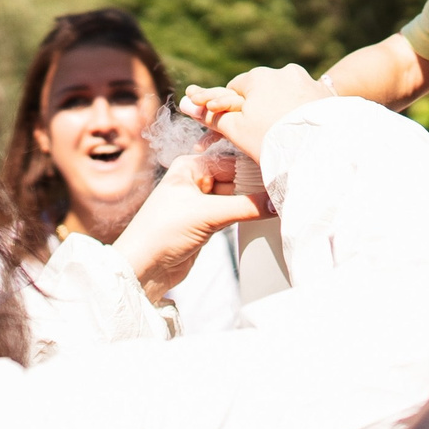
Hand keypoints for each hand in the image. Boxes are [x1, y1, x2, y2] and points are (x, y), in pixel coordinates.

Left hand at [111, 156, 266, 303]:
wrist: (143, 267)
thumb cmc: (161, 232)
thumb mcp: (206, 214)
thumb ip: (244, 207)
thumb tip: (276, 202)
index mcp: (189, 167)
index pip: (230, 160)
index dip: (254, 166)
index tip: (280, 171)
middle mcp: (194, 181)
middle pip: (235, 177)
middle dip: (256, 185)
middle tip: (284, 187)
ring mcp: (200, 203)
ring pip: (235, 197)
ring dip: (252, 202)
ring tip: (279, 201)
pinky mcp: (205, 223)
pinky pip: (232, 213)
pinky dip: (245, 215)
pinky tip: (263, 215)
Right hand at [180, 65, 333, 161]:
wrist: (326, 147)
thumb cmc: (275, 139)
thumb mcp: (238, 130)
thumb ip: (211, 117)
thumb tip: (183, 104)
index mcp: (259, 76)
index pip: (234, 91)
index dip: (231, 113)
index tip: (237, 133)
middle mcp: (284, 72)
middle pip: (261, 94)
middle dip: (256, 113)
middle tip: (260, 140)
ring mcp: (308, 81)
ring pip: (284, 99)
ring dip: (279, 115)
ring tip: (282, 140)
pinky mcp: (327, 95)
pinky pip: (305, 104)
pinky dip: (299, 116)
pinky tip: (300, 134)